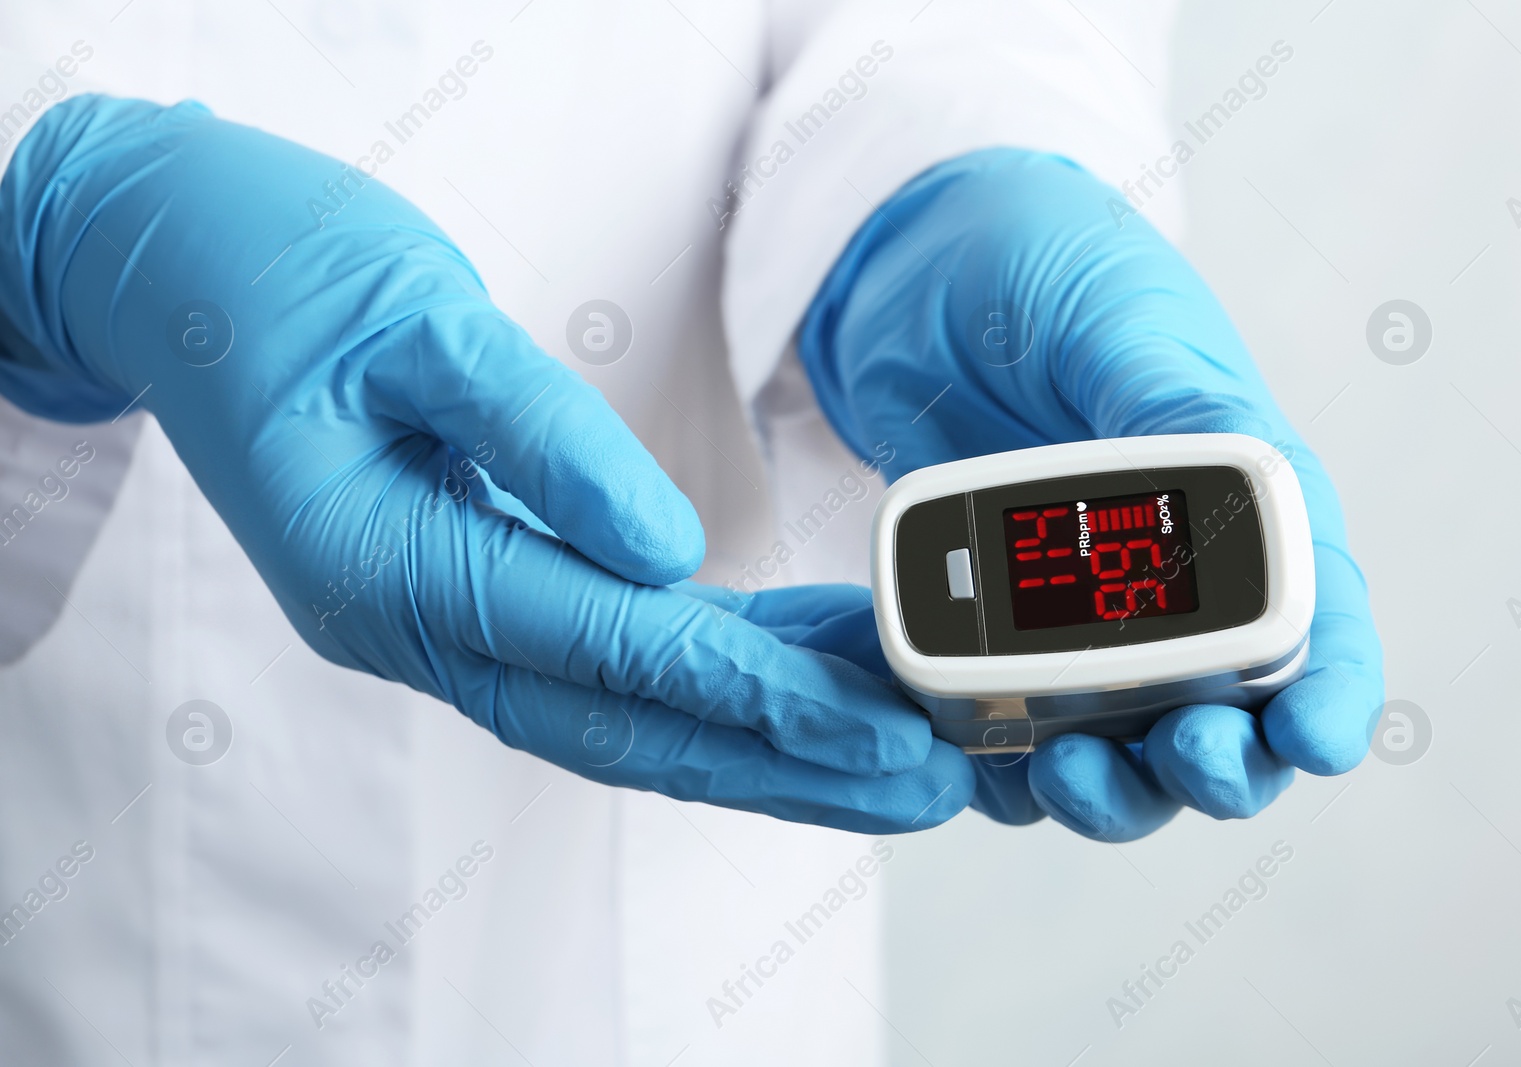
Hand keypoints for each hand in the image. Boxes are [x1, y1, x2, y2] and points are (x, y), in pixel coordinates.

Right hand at [0, 96, 972, 831]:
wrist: (165, 265)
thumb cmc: (272, 272)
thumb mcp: (412, 322)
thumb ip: (536, 437)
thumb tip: (663, 545)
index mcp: (390, 567)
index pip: (608, 649)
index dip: (751, 690)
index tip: (868, 720)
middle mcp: (414, 625)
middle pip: (628, 725)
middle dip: (782, 761)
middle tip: (920, 777)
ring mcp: (434, 621)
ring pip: (620, 710)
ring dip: (756, 737)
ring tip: (888, 740)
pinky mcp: (461, 591)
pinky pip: (597, 656)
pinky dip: (701, 669)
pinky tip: (794, 657)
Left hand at [797, 147, 1382, 839]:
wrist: (908, 274)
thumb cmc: (1035, 265)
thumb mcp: (1115, 318)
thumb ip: (1174, 402)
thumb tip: (1251, 477)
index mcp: (1241, 497)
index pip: (1317, 615)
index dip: (1332, 691)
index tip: (1314, 739)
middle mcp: (1173, 576)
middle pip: (1227, 715)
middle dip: (1217, 762)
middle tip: (1183, 754)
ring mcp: (1081, 612)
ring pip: (1124, 746)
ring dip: (1114, 786)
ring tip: (1069, 772)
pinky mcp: (993, 629)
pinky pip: (1011, 729)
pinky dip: (1007, 765)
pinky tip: (988, 764)